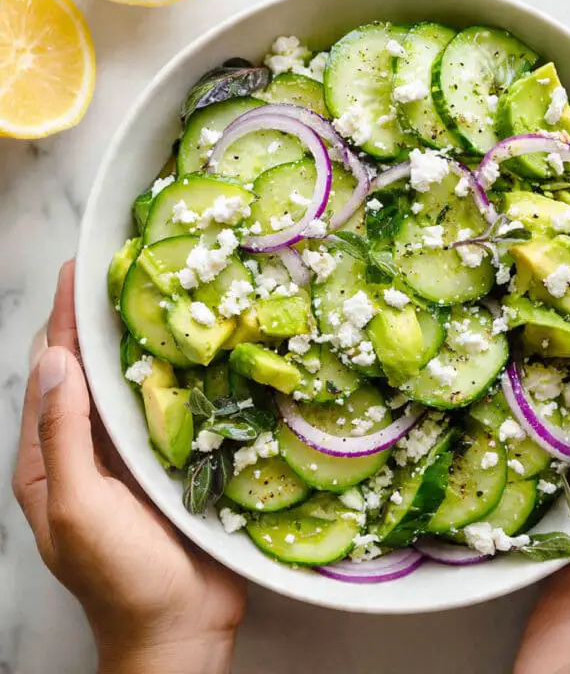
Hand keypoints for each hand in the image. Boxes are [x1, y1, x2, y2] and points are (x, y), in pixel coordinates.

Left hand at [12, 261, 246, 673]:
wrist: (181, 627)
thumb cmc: (122, 577)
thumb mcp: (78, 508)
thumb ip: (64, 436)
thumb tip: (57, 358)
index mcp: (48, 459)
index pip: (51, 373)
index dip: (63, 318)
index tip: (80, 267)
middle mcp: (87, 448)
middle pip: (88, 370)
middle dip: (98, 319)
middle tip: (125, 268)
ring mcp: (130, 454)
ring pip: (130, 384)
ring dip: (139, 341)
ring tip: (161, 295)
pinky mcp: (170, 461)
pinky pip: (170, 407)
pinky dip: (176, 374)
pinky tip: (196, 349)